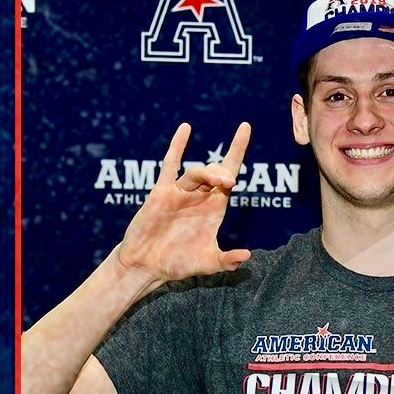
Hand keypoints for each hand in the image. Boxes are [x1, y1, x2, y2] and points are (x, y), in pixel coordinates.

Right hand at [115, 122, 251, 288]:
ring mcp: (180, 192)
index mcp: (213, 207)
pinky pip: (169, 166)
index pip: (229, 175)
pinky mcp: (161, 193)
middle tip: (229, 182)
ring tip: (220, 180)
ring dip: (208, 172)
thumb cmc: (177, 263)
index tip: (245, 127)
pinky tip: (186, 129)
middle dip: (224, 172)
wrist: (147, 266)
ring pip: (196, 173)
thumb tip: (247, 256)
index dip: (238, 151)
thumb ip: (227, 260)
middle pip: (216, 172)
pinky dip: (177, 147)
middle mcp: (198, 196)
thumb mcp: (207, 263)